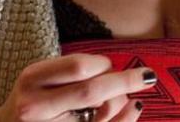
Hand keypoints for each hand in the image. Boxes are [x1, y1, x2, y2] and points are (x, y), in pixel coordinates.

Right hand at [0, 53, 154, 120]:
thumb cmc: (32, 100)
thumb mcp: (40, 78)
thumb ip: (71, 72)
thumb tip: (117, 68)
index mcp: (31, 79)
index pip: (78, 66)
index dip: (102, 64)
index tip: (110, 64)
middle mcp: (36, 106)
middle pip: (91, 91)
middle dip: (125, 81)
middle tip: (148, 75)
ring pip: (100, 115)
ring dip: (122, 102)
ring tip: (129, 97)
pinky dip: (124, 121)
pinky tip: (133, 110)